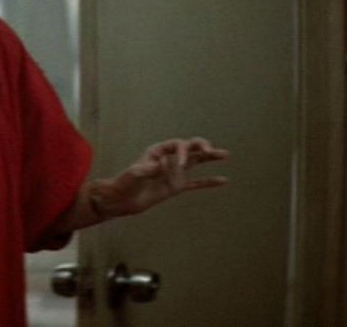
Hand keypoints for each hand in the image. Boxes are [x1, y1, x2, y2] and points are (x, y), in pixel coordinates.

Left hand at [93, 137, 228, 217]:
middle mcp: (169, 159)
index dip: (184, 151)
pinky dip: (209, 182)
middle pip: (190, 148)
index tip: (183, 163)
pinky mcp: (177, 187)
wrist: (121, 200)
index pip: (177, 145)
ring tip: (225, 154)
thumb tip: (160, 165)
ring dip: (210, 158)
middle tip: (212, 151)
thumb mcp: (133, 175)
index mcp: (158, 152)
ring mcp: (174, 173)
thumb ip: (146, 169)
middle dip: (202, 147)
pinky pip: (196, 183)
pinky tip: (223, 180)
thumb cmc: (124, 184)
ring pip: (196, 162)